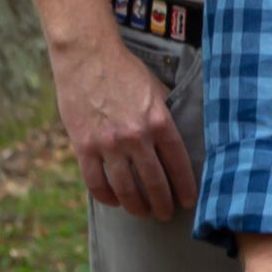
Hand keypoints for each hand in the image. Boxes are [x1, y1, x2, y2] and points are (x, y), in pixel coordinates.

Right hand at [53, 30, 195, 218]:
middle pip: (154, 182)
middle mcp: (135, 136)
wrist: (87, 56)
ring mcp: (108, 143)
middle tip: (166, 215)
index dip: (185, 187)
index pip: (178, 165)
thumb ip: (167, 117)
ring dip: (137, 206)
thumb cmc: (126, 72)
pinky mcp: (83, 146)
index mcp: (160, 122)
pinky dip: (106, 196)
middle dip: (163, 204)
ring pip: (125, 188)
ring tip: (143, 213)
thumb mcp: (158, 91)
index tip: (188, 201)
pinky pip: (95, 181)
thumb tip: (178, 141)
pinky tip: (114, 201)